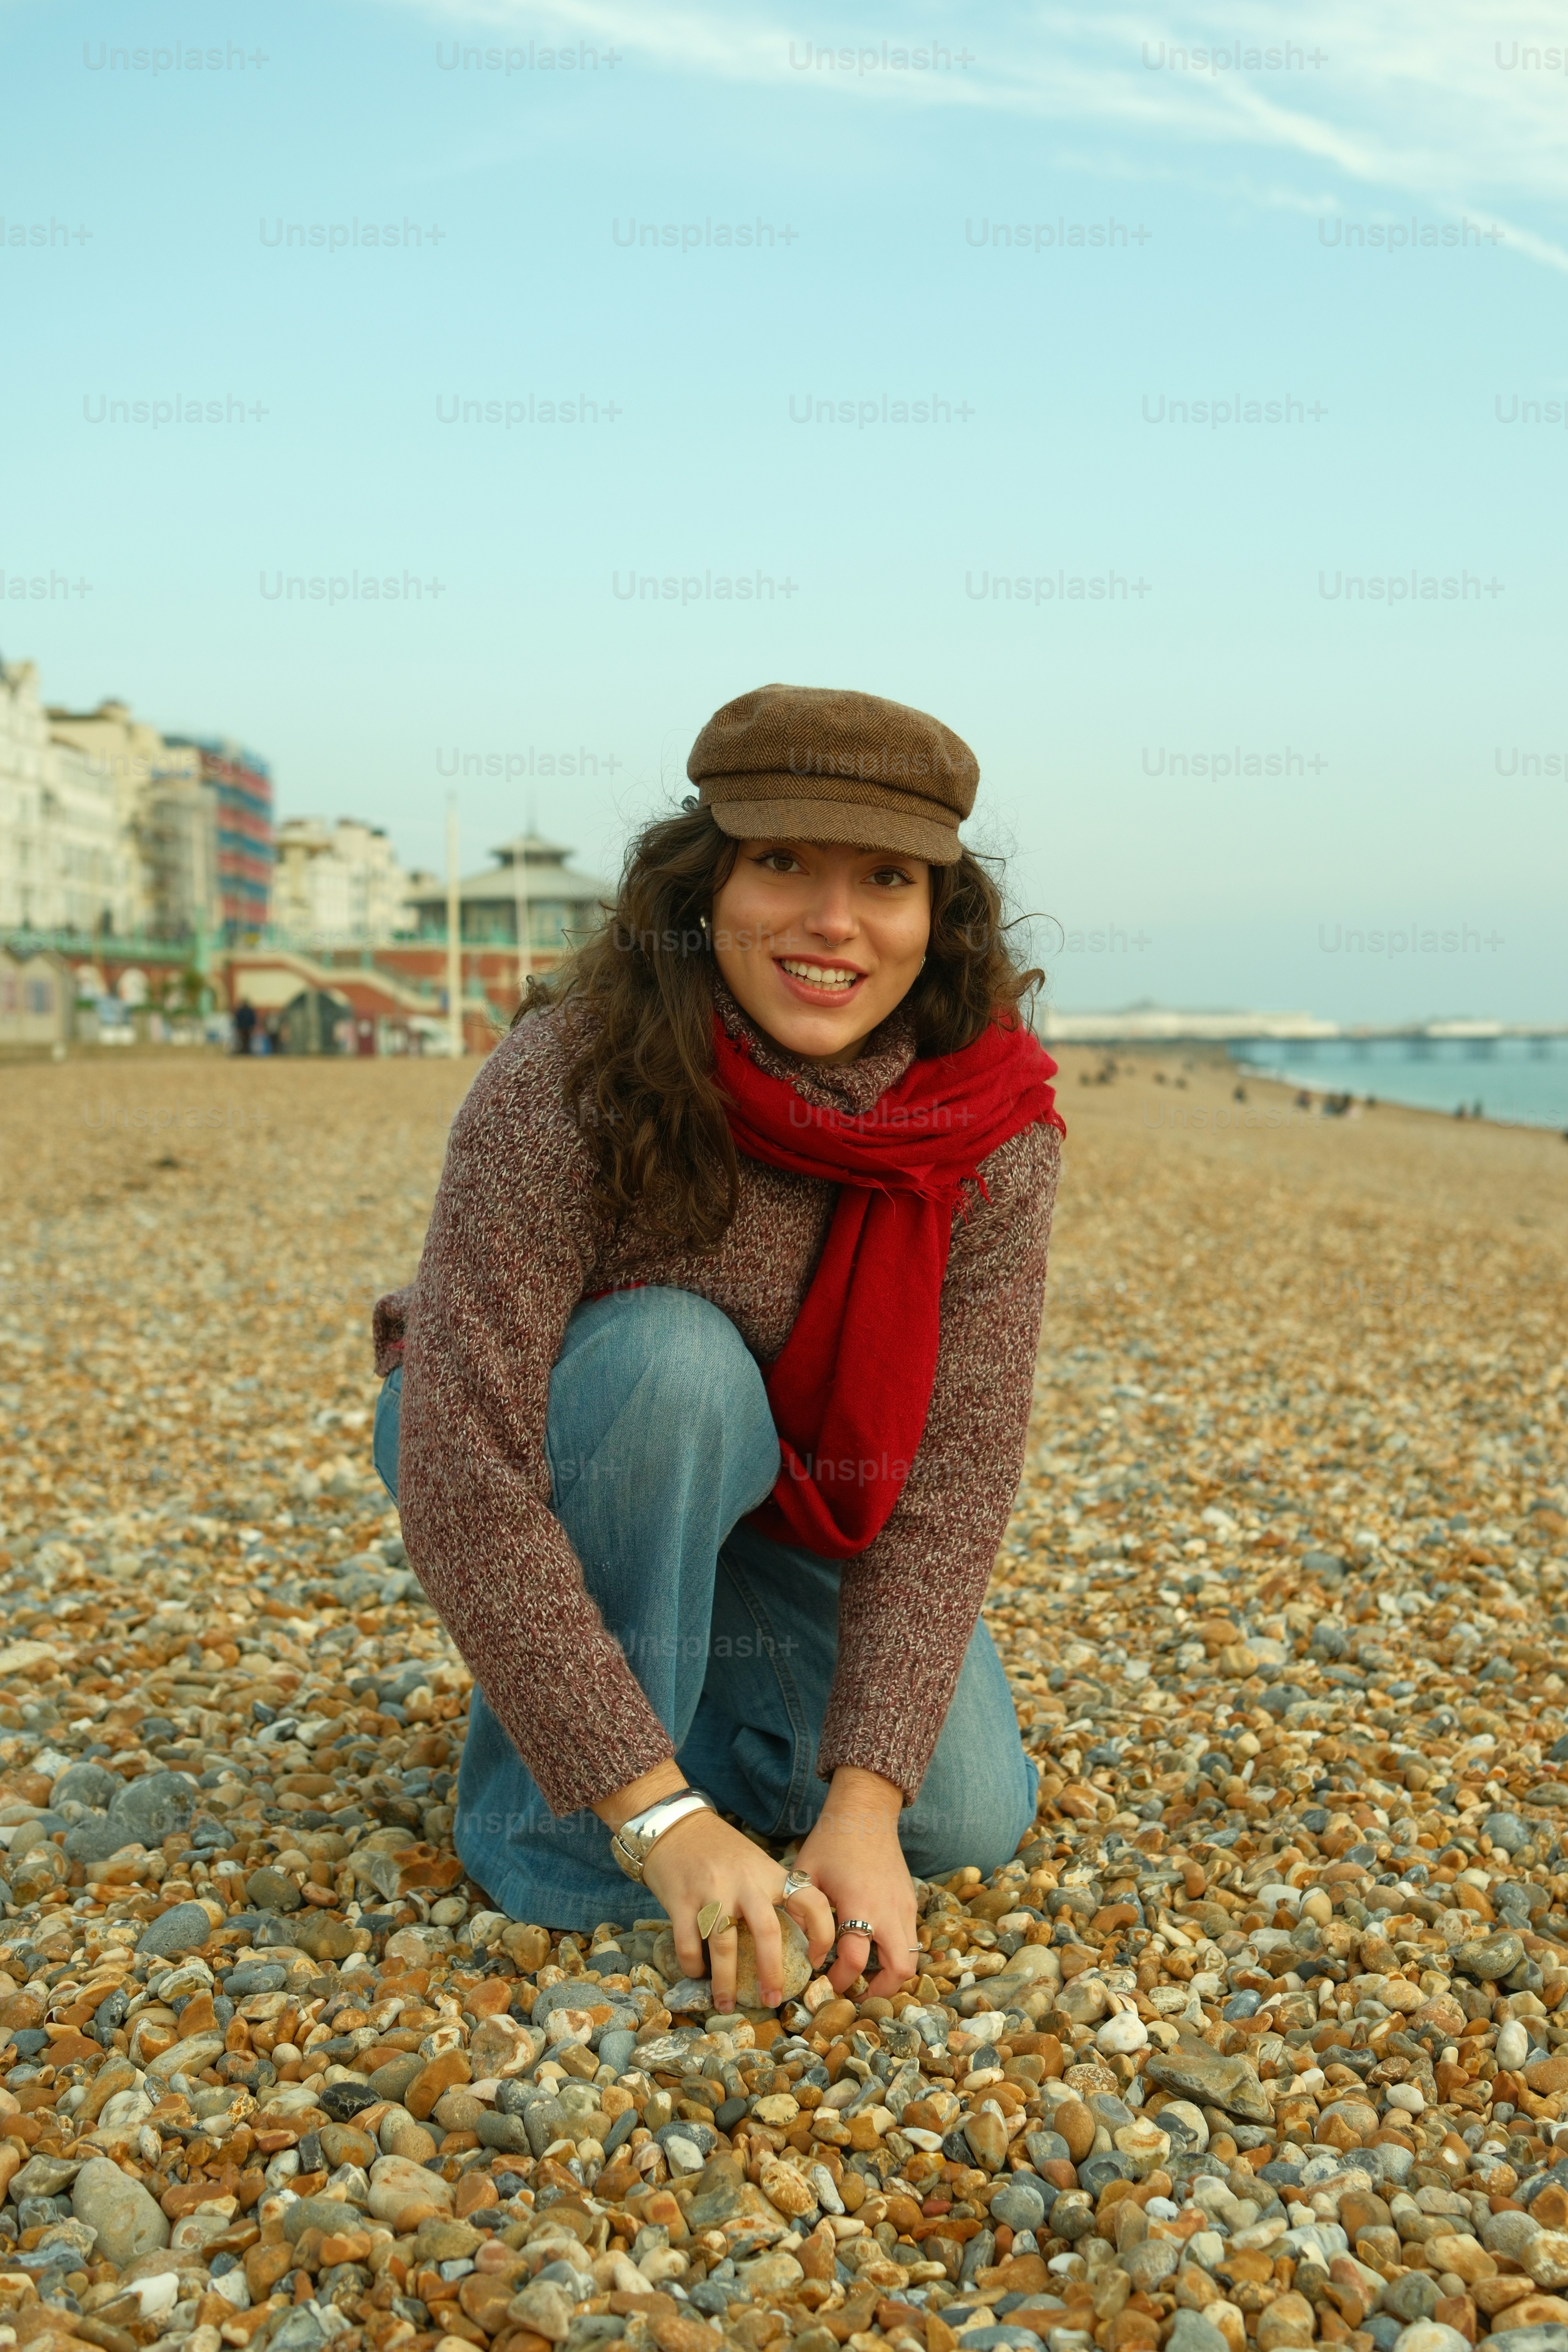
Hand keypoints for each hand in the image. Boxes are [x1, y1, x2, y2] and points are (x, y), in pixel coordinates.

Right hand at [642, 1812, 836, 2010]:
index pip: (810, 1900)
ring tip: (726, 2005)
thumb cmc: (721, 1852)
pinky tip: (696, 1974)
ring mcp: (711, 1891)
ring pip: (724, 1946)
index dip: (822, 1933)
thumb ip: (774, 1894)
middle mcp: (744, 1882)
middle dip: (771, 1972)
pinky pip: (688, 1944)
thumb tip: (798, 1940)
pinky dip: (693, 1966)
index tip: (817, 1962)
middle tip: (773, 2000)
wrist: (676, 1826)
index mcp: (769, 1874)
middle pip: (767, 1932)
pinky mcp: (680, 1900)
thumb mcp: (756, 1865)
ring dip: (725, 1982)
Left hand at [795, 1766, 919, 1998]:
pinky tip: (873, 1949)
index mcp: (860, 1904)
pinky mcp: (910, 1902)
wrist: (866, 1812)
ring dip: (889, 1975)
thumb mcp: (806, 1874)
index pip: (855, 1960)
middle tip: (853, 1995)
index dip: (838, 1980)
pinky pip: (910, 1939)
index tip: (823, 1982)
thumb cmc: (832, 1842)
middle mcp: (889, 1911)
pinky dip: (895, 1953)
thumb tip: (804, 1952)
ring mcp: (905, 1907)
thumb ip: (801, 1913)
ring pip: (910, 1959)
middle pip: (899, 1971)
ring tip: (865, 1979)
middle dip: (876, 1992)